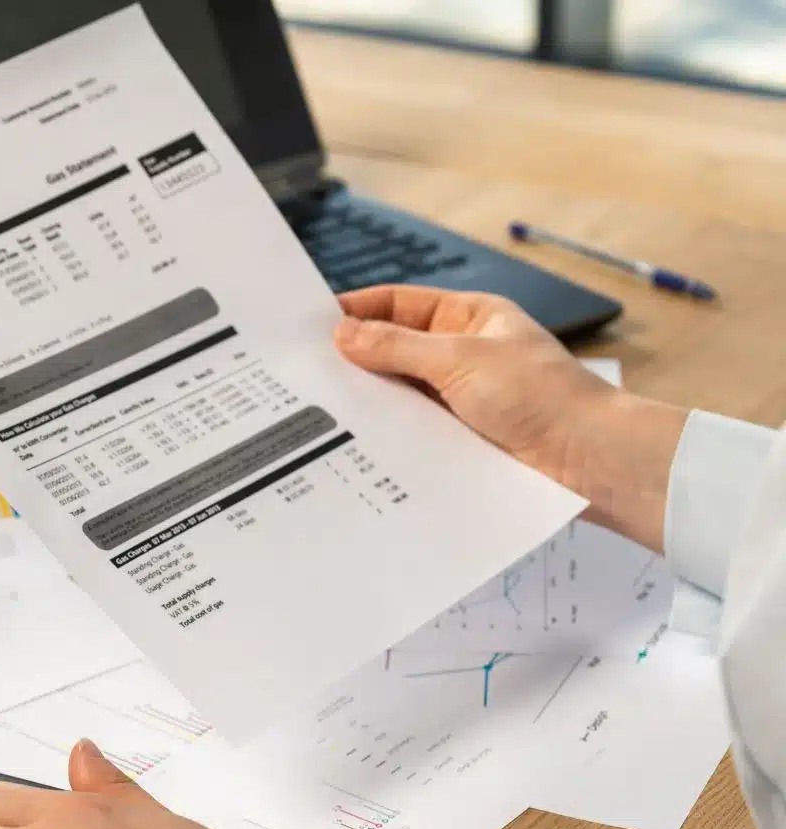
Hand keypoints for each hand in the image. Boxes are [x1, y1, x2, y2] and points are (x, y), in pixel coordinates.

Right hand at [335, 285, 687, 552]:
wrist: (588, 461)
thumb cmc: (540, 396)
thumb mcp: (460, 359)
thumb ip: (396, 346)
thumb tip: (343, 333)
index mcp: (469, 318)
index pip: (399, 304)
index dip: (357, 309)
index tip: (311, 324)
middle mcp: (461, 354)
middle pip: (393, 348)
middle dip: (353, 358)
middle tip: (301, 370)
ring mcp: (458, 398)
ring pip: (398, 393)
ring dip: (367, 400)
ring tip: (317, 407)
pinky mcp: (457, 438)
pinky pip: (410, 430)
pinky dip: (385, 432)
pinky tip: (353, 440)